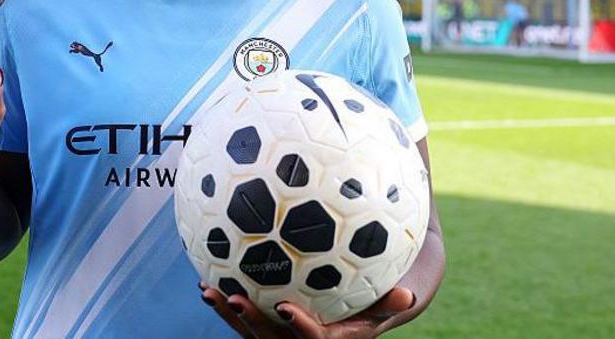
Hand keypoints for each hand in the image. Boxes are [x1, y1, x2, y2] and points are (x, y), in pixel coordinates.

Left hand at [200, 282, 415, 337]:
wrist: (353, 319)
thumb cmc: (370, 305)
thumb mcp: (382, 306)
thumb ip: (390, 302)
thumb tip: (408, 293)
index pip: (311, 338)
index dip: (299, 325)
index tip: (286, 305)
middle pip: (271, 338)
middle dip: (252, 322)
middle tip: (236, 298)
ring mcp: (279, 335)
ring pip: (250, 330)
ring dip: (229, 312)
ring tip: (208, 290)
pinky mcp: (267, 326)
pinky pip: (243, 318)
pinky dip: (226, 302)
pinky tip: (206, 281)